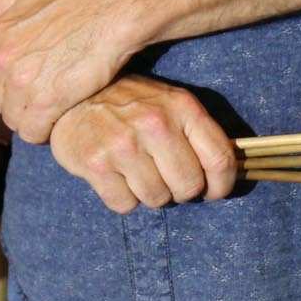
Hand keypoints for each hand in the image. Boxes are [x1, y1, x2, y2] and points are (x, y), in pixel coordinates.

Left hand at [0, 0, 134, 142]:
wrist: (111, 11)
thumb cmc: (76, 2)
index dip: (4, 84)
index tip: (25, 84)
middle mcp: (5, 60)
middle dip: (17, 104)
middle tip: (42, 100)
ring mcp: (24, 81)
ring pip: (14, 120)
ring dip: (31, 120)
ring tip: (52, 111)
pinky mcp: (47, 100)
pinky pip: (32, 132)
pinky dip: (44, 132)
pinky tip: (59, 120)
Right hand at [49, 76, 238, 213]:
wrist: (71, 95)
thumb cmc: (129, 103)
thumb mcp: (169, 102)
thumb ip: (197, 132)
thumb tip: (228, 171)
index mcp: (182, 107)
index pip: (220, 160)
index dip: (221, 186)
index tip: (212, 191)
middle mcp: (155, 123)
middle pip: (189, 186)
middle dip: (180, 189)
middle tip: (165, 176)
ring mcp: (123, 144)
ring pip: (157, 199)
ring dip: (149, 193)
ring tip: (135, 170)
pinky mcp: (95, 163)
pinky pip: (125, 205)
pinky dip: (121, 197)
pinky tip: (114, 174)